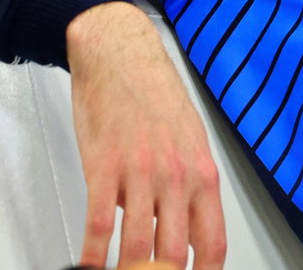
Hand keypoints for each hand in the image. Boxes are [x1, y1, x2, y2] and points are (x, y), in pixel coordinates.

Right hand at [66, 1, 226, 268]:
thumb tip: (179, 231)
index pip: (212, 243)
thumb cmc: (153, 92)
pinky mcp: (102, 166)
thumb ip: (189, 188)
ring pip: (137, 246)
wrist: (119, 52)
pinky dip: (94, 253)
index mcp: (202, 173)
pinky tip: (90, 264)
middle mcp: (176, 176)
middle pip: (172, 254)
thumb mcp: (189, 140)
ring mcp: (139, 172)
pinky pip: (99, 223)